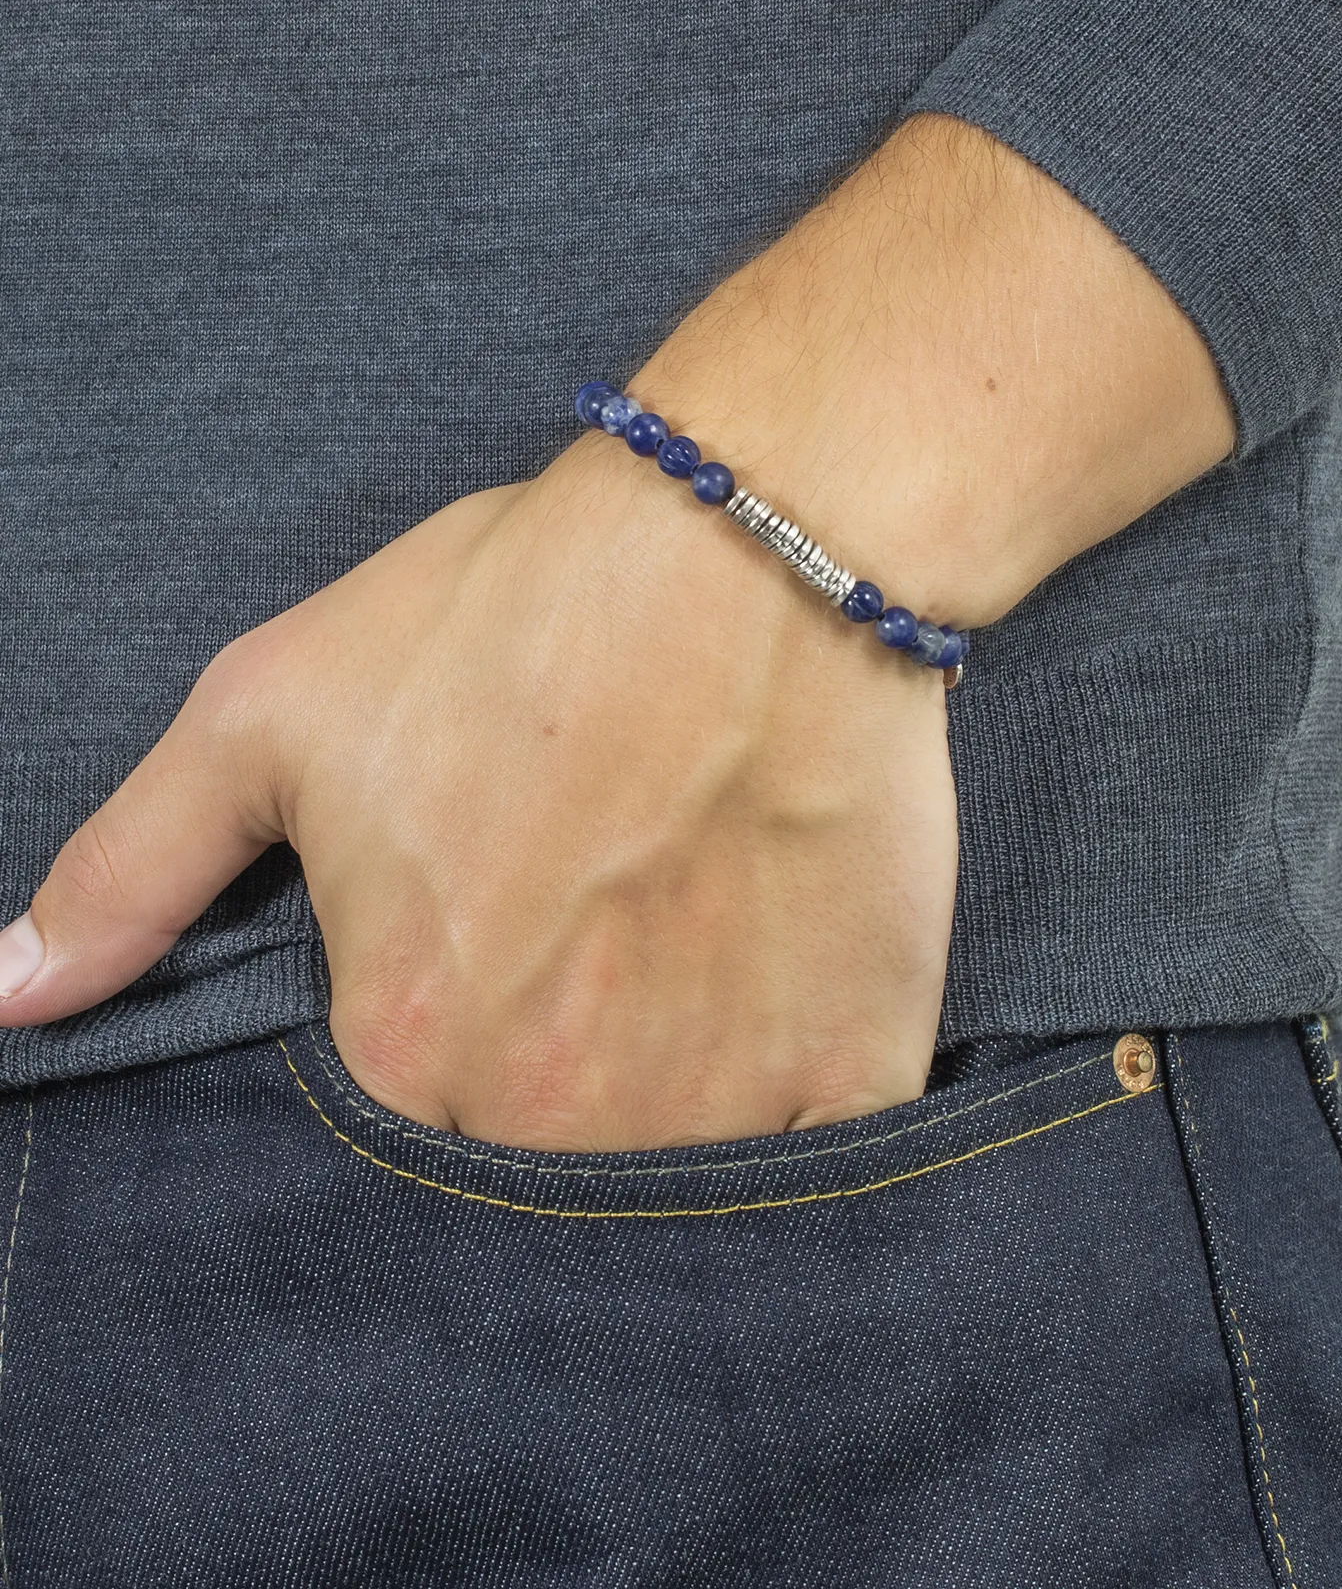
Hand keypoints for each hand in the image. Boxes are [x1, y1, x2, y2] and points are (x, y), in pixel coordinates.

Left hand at [0, 114, 1232, 1147]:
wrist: (753, 553)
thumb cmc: (520, 614)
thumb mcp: (277, 707)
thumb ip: (133, 871)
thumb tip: (9, 993)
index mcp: (408, 1046)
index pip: (388, 1155)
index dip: (437, 1064)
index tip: (482, 987)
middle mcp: (556, 1115)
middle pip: (535, 1186)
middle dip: (549, 1102)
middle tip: (592, 973)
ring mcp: (717, 1104)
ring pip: (672, 1197)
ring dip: (667, 1121)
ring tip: (680, 986)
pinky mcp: (849, 1070)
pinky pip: (814, 1171)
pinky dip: (793, 1131)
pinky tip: (780, 1020)